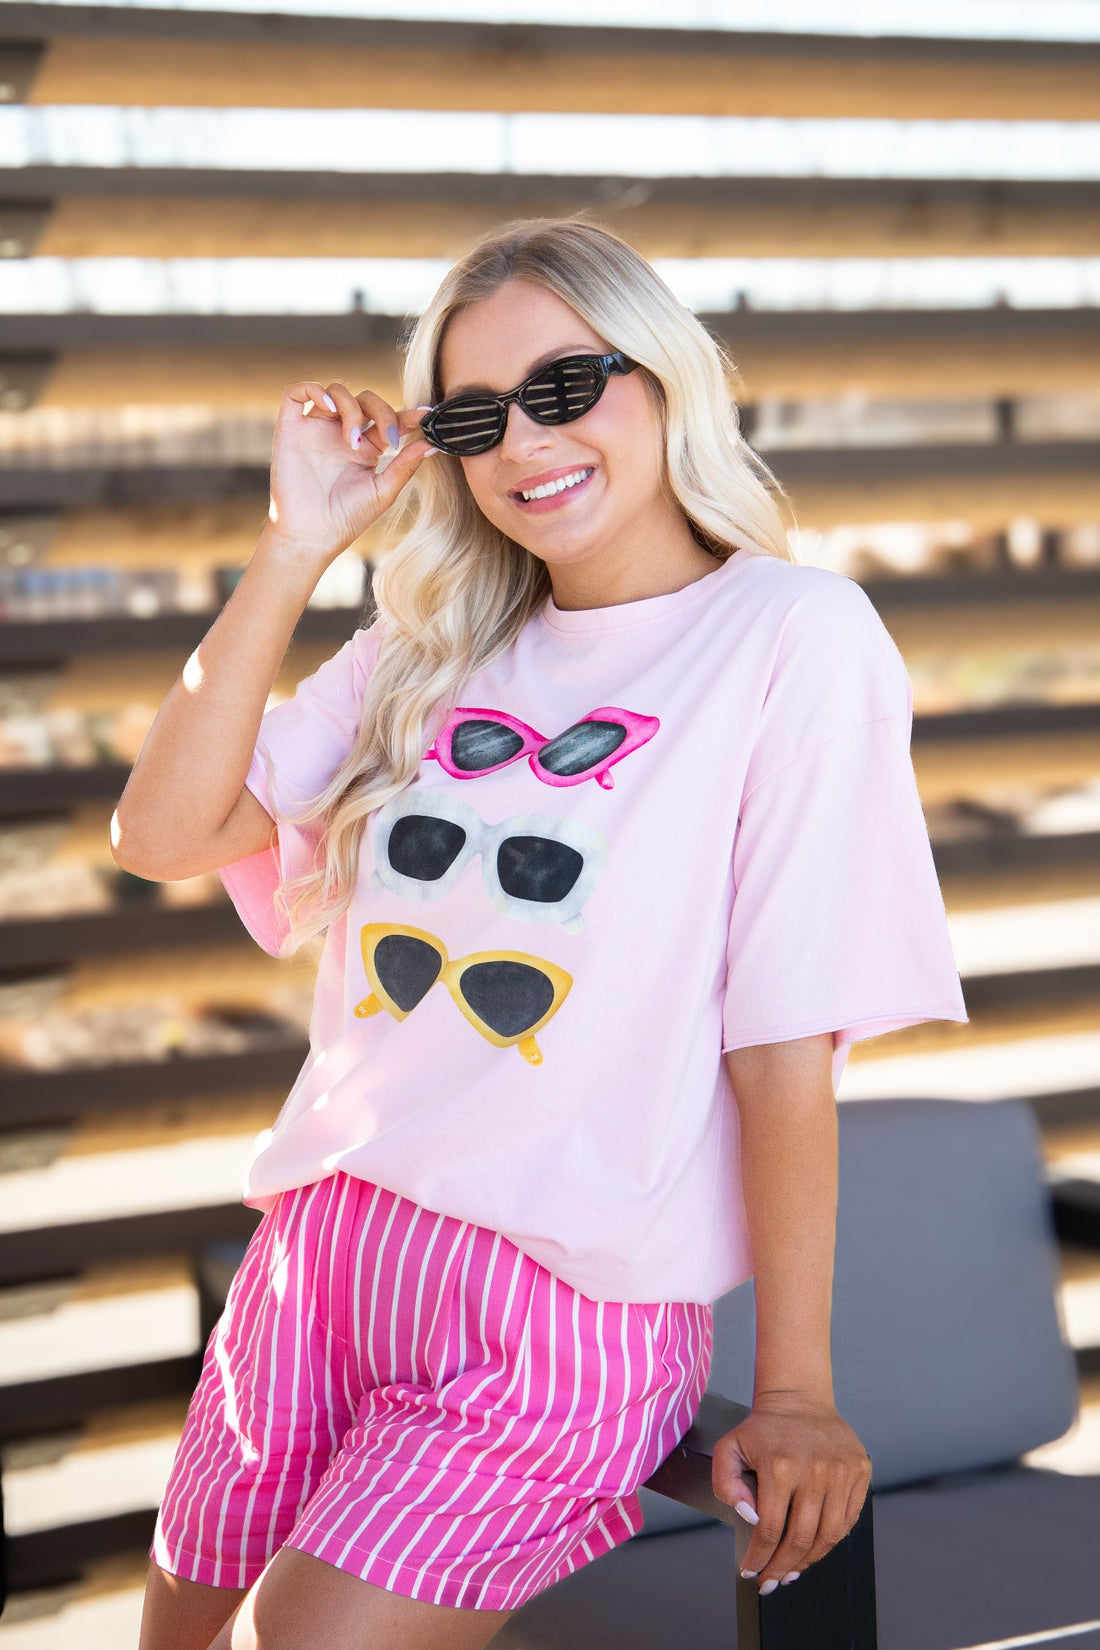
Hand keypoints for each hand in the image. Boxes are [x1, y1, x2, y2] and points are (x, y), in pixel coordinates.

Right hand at [264, 379, 436, 570]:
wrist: (312, 535)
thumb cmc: (347, 519)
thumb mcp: (384, 491)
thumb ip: (406, 465)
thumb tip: (433, 442)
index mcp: (366, 448)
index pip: (388, 419)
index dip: (407, 414)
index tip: (426, 414)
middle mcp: (341, 434)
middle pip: (366, 399)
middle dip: (381, 411)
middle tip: (387, 438)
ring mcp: (317, 429)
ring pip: (336, 391)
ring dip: (351, 407)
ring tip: (351, 439)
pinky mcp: (291, 429)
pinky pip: (297, 393)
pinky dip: (314, 390)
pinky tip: (328, 408)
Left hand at [711, 1391, 871, 1594]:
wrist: (799, 1399)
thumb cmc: (762, 1430)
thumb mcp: (729, 1449)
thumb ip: (727, 1485)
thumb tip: (750, 1518)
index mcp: (780, 1465)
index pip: (770, 1529)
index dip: (759, 1558)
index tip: (750, 1572)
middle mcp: (815, 1470)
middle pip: (801, 1539)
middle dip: (782, 1568)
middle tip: (770, 1582)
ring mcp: (841, 1471)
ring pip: (829, 1537)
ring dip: (808, 1561)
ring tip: (792, 1571)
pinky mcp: (860, 1471)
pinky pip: (848, 1520)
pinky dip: (831, 1541)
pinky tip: (813, 1548)